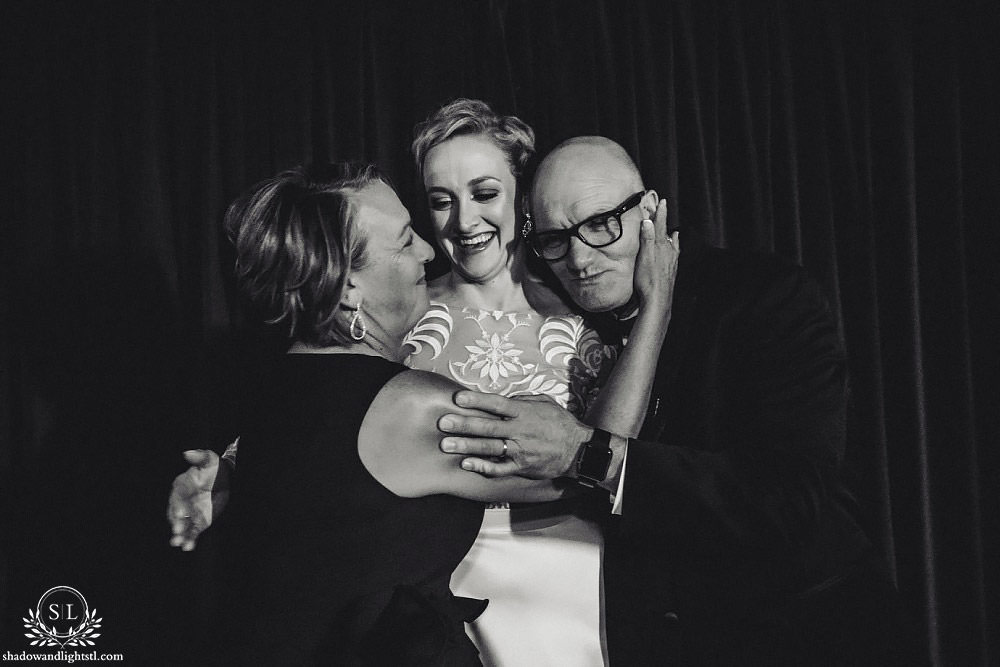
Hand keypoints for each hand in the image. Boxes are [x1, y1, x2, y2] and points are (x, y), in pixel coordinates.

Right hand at [167, 449, 228, 550]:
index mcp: (182, 486)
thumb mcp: (209, 459)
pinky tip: (188, 547)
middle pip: (176, 513)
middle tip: (178, 531)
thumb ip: (200, 457)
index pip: (178, 496)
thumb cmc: (213, 468)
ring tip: (179, 543)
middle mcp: (182, 501)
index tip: (182, 512)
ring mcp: (189, 512)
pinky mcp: (197, 521)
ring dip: (180, 534)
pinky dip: (190, 539)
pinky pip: (192, 531)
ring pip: (182, 524)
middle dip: (177, 522)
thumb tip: (188, 453)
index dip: (179, 505)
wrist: (223, 479)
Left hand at [438, 391, 591, 478]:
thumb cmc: (560, 424)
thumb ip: (523, 399)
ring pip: (489, 447)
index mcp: (524, 412)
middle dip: (464, 424)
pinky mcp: (521, 466)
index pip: (497, 404)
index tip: (458, 398)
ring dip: (467, 446)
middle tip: (443, 423)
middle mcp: (520, 430)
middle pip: (488, 426)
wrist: (578, 450)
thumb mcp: (545, 403)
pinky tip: (467, 464)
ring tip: (447, 445)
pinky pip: (499, 468)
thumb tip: (504, 398)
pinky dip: (483, 467)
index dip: (477, 400)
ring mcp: (520, 450)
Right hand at [633, 199, 679, 323]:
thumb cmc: (648, 280)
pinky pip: (674, 256)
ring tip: (673, 232)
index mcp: (661, 246)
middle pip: (666, 233)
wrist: (658, 300)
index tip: (663, 202)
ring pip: (672, 245)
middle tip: (663, 213)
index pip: (660, 225)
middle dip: (664, 223)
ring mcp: (671, 262)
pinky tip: (674, 253)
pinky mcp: (671, 271)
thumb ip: (647, 239)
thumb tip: (648, 221)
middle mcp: (668, 252)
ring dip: (670, 237)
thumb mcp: (644, 257)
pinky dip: (674, 250)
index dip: (661, 213)